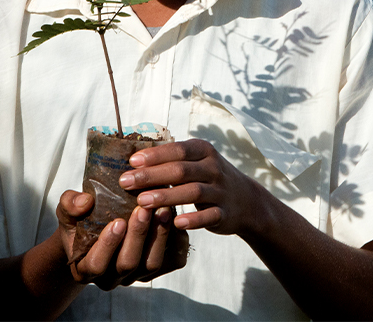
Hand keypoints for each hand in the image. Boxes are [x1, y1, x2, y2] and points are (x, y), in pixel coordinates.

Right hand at [55, 189, 187, 289]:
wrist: (97, 228)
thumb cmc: (80, 219)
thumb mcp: (68, 209)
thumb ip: (70, 204)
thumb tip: (85, 202)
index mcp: (85, 268)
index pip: (96, 265)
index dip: (108, 245)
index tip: (117, 221)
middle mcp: (111, 278)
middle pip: (127, 265)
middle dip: (137, 236)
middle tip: (144, 209)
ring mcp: (135, 276)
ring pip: (151, 264)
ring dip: (158, 237)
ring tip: (162, 210)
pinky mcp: (157, 268)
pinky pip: (172, 261)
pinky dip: (176, 242)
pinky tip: (175, 219)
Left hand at [119, 139, 263, 236]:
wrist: (246, 200)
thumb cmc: (208, 178)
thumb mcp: (196, 162)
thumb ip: (171, 160)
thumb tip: (132, 163)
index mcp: (204, 151)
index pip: (177, 150)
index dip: (154, 155)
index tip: (131, 162)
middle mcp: (213, 168)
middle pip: (180, 170)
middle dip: (151, 175)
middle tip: (125, 182)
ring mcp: (221, 191)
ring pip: (193, 191)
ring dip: (166, 196)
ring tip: (141, 201)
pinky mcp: (225, 213)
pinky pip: (209, 216)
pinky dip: (194, 219)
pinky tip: (176, 222)